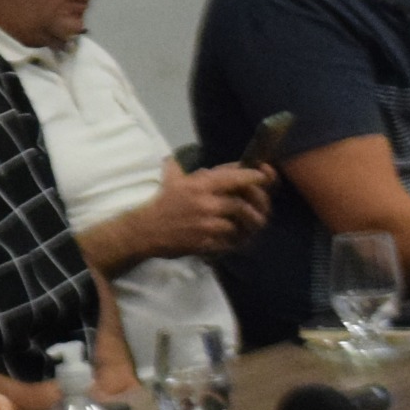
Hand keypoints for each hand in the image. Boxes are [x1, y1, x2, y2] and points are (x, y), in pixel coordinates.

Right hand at [148, 165, 272, 255]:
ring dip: (250, 225)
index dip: (257, 177)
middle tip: (262, 208)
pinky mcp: (205, 244)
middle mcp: (207, 204)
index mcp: (201, 184)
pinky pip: (231, 243)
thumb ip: (196, 169)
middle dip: (258, 206)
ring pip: (240, 225)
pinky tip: (240, 238)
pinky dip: (238, 241)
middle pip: (244, 204)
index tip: (265, 178)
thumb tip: (219, 165)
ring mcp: (207, 225)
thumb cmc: (160, 201)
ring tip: (255, 224)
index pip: (238, 178)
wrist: (144, 230)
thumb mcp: (174, 177)